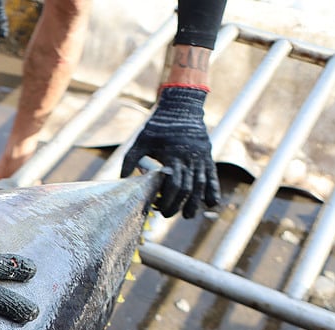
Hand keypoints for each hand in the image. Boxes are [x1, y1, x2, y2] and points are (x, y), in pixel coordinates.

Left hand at [120, 85, 218, 218]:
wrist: (181, 107)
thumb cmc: (158, 125)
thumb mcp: (141, 141)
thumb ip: (131, 159)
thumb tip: (121, 177)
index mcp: (173, 156)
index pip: (173, 185)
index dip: (166, 199)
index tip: (157, 207)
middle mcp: (189, 159)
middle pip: (187, 189)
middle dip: (177, 205)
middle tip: (167, 214)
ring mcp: (200, 158)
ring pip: (200, 185)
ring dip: (195, 202)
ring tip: (189, 216)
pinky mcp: (207, 156)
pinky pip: (211, 176)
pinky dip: (212, 190)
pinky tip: (211, 203)